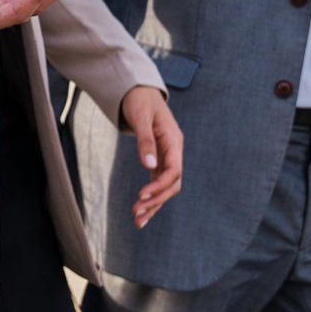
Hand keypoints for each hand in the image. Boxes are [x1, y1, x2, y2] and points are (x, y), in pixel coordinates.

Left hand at [119, 86, 183, 227]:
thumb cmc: (139, 100)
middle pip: (172, 183)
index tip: (142, 196)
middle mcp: (174, 151)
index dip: (160, 185)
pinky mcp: (158, 159)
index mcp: (174, 140)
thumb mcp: (140, 117)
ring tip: (138, 220)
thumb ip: (146, 140)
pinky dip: (151, 197)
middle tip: (136, 212)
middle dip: (156, 199)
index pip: (174, 170)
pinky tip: (141, 212)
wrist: (138, 90)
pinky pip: (158, 182)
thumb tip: (149, 165)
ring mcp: (168, 156)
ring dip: (154, 204)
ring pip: (166, 187)